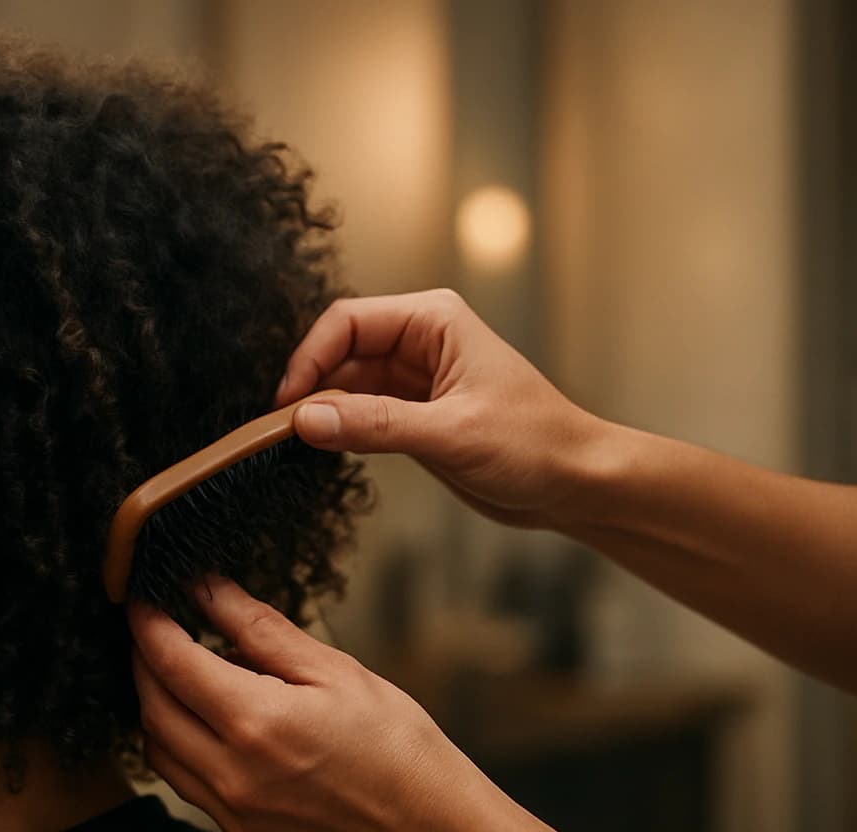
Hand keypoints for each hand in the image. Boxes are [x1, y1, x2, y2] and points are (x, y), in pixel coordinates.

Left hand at [128, 576, 497, 831]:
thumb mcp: (334, 670)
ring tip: (181, 673)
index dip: (148, 625)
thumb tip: (207, 589)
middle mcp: (232, 774)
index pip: (171, 662)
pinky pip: (186, 784)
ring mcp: (233, 813)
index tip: (142, 600)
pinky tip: (209, 722)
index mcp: (256, 722)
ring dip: (155, 707)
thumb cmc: (397, 744)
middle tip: (156, 630)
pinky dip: (179, 746)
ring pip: (159, 752)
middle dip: (143, 663)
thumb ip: (259, 628)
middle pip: (152, 708)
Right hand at [277, 290, 611, 527]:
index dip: (310, 358)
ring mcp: (414, 381)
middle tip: (282, 430)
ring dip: (321, 411)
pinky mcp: (412, 416)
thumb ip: (376, 425)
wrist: (574, 484)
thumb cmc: (535, 444)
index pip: (348, 321)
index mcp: (434, 321)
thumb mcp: (451, 433)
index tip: (287, 403)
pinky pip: (359, 414)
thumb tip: (308, 419)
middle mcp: (420, 342)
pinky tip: (323, 450)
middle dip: (310, 387)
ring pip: (344, 385)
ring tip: (295, 444)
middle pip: (339, 352)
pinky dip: (338, 430)